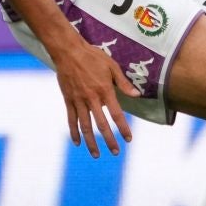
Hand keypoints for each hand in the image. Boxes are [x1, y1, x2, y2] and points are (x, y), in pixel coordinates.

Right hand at [50, 38, 134, 157]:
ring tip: (96, 154)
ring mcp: (79, 100)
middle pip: (102, 124)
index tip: (128, 139)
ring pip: (85, 126)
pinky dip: (74, 132)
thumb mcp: (112, 66)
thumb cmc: (92, 56)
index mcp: (105, 90)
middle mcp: (92, 99)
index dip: (123, 128)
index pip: (116, 114)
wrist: (68, 51)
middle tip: (115, 152)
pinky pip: (71, 119)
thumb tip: (137, 95)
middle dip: (109, 140)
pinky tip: (77, 142)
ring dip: (91, 142)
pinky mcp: (68, 100)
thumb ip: (123, 83)